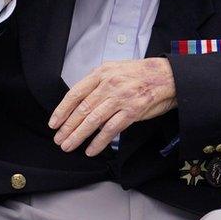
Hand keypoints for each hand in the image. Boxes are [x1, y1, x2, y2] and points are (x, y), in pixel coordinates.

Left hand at [48, 58, 177, 156]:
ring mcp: (120, 98)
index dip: (62, 110)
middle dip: (67, 126)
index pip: (75, 93)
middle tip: (58, 138)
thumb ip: (96, 83)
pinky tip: (91, 149)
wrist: (166, 76)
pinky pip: (111, 129)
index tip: (54, 122)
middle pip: (82, 109)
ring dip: (79, 135)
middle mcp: (108, 85)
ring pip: (93, 120)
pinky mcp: (132, 111)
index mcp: (100, 74)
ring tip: (69, 145)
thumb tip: (80, 101)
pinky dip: (99, 141)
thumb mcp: (113, 70)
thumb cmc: (138, 74)